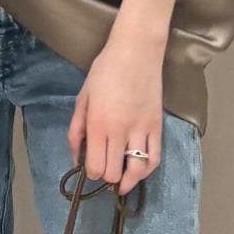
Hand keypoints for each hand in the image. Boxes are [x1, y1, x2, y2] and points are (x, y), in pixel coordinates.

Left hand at [67, 30, 165, 194]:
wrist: (136, 52)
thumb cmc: (105, 71)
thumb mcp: (82, 99)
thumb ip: (76, 131)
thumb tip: (75, 158)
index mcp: (98, 124)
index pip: (95, 166)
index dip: (90, 173)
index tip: (89, 167)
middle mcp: (120, 131)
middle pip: (113, 173)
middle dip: (106, 177)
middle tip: (104, 170)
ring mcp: (142, 130)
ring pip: (136, 171)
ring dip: (127, 180)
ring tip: (121, 182)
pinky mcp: (157, 126)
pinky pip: (155, 158)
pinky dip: (146, 170)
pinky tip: (138, 171)